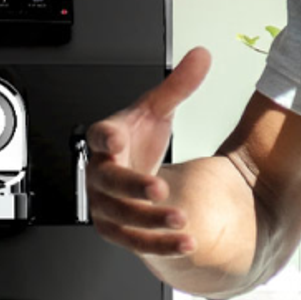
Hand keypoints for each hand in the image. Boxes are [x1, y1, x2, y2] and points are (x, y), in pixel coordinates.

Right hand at [85, 46, 211, 257]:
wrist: (133, 171)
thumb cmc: (139, 139)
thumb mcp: (157, 109)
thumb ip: (178, 84)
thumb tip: (201, 56)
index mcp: (107, 137)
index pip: (99, 135)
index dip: (106, 138)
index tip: (117, 139)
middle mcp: (100, 172)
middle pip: (109, 181)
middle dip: (132, 187)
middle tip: (158, 190)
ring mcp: (105, 202)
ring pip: (120, 215)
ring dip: (149, 221)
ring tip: (180, 220)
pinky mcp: (115, 227)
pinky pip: (132, 240)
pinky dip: (157, 243)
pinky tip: (185, 241)